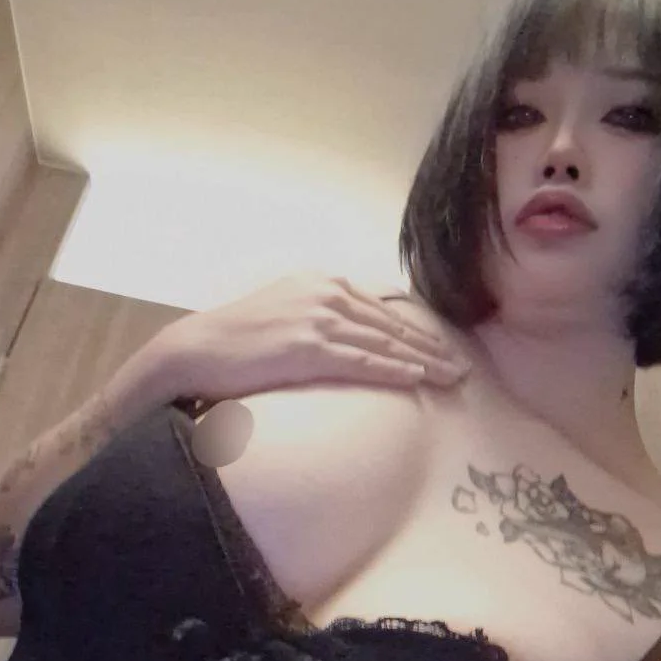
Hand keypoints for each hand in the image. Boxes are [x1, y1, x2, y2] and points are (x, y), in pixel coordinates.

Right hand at [156, 273, 469, 405]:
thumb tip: (353, 338)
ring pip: (384, 343)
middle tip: (463, 369)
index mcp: (324, 282)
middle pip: (392, 325)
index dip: (418, 332)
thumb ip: (322, 316)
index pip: (384, 309)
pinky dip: (393, 370)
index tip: (444, 350)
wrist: (197, 348)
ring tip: (452, 378)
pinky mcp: (308, 347)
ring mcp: (318, 319)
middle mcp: (326, 293)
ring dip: (424, 362)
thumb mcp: (287, 311)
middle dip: (432, 348)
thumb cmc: (239, 338)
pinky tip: (417, 378)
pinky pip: (362, 362)